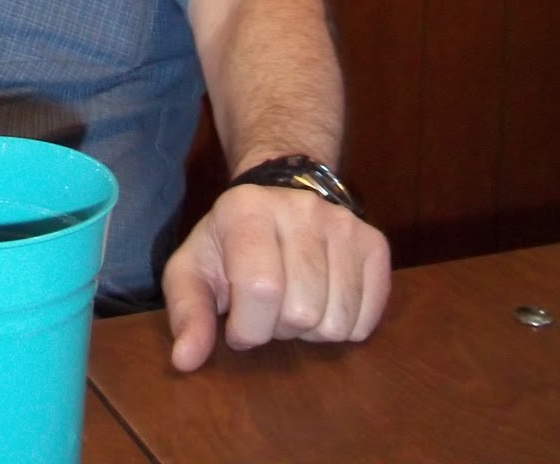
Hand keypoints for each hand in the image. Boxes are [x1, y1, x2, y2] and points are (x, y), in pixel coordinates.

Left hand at [162, 184, 390, 371]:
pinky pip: (368, 317)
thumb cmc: (230, 244)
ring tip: (295, 302)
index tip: (237, 324)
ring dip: (312, 330)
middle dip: (280, 328)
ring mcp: (343, 223)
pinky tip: (324, 300)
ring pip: (337, 320)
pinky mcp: (374, 243)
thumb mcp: (194, 269)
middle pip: (302, 310)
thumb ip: (186, 311)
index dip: (247, 327)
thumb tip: (185, 359)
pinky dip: (345, 326)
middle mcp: (300, 208)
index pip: (260, 289)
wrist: (278, 199)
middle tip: (269, 309)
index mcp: (247, 208)